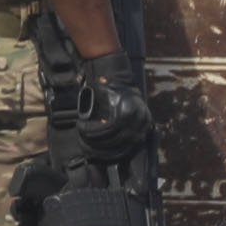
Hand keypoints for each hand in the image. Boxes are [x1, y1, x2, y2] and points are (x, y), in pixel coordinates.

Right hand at [67, 48, 155, 164]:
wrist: (109, 69)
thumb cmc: (111, 91)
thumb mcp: (118, 111)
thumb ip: (118, 129)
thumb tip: (105, 150)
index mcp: (144, 123)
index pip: (129, 149)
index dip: (110, 155)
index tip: (96, 156)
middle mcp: (142, 121)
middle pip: (120, 147)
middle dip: (100, 150)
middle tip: (84, 146)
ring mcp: (134, 116)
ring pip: (111, 139)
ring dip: (93, 140)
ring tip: (81, 134)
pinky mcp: (122, 111)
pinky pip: (106, 129)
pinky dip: (91, 130)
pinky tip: (82, 126)